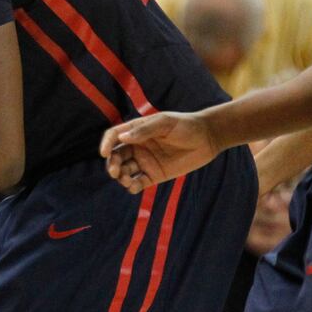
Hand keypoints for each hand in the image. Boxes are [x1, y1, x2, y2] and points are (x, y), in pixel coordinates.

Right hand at [99, 110, 218, 192]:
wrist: (207, 138)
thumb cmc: (185, 125)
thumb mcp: (164, 123)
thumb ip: (144, 131)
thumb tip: (122, 138)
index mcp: (137, 131)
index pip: (114, 136)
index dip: (106, 144)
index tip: (104, 153)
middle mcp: (138, 146)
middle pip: (116, 156)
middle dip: (112, 164)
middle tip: (115, 171)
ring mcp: (145, 161)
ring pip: (124, 171)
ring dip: (120, 176)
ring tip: (125, 180)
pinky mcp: (154, 175)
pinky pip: (138, 183)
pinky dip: (132, 187)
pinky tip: (133, 187)